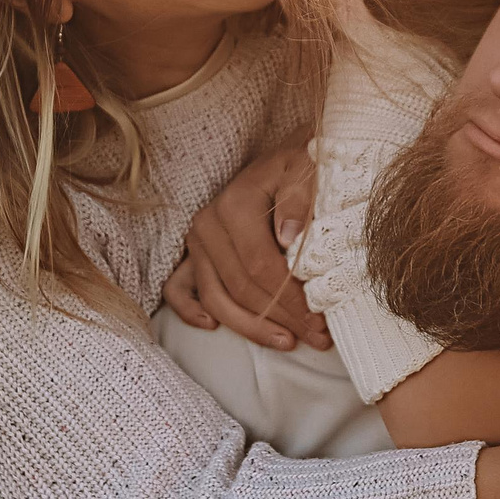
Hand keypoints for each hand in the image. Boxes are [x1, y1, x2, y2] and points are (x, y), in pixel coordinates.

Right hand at [160, 143, 328, 350]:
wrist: (284, 157)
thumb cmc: (299, 165)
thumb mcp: (308, 169)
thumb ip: (299, 199)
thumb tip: (287, 238)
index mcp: (235, 204)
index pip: (262, 268)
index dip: (291, 300)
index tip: (320, 322)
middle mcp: (208, 225)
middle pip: (241, 288)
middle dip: (280, 318)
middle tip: (316, 338)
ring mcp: (197, 241)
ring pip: (216, 297)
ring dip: (250, 326)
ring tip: (287, 342)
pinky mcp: (193, 253)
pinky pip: (179, 289)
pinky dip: (191, 311)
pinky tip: (213, 327)